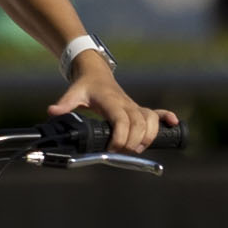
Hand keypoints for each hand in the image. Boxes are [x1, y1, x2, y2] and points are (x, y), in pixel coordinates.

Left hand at [52, 63, 176, 153]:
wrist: (96, 74)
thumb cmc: (85, 86)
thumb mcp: (73, 93)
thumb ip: (65, 104)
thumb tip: (52, 112)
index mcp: (112, 102)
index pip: (122, 120)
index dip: (121, 137)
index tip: (112, 149)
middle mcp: (127, 104)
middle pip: (140, 124)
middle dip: (134, 142)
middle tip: (123, 153)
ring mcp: (135, 106)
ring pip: (151, 120)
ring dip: (149, 136)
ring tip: (138, 149)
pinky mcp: (140, 108)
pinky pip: (158, 113)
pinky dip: (167, 118)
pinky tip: (174, 123)